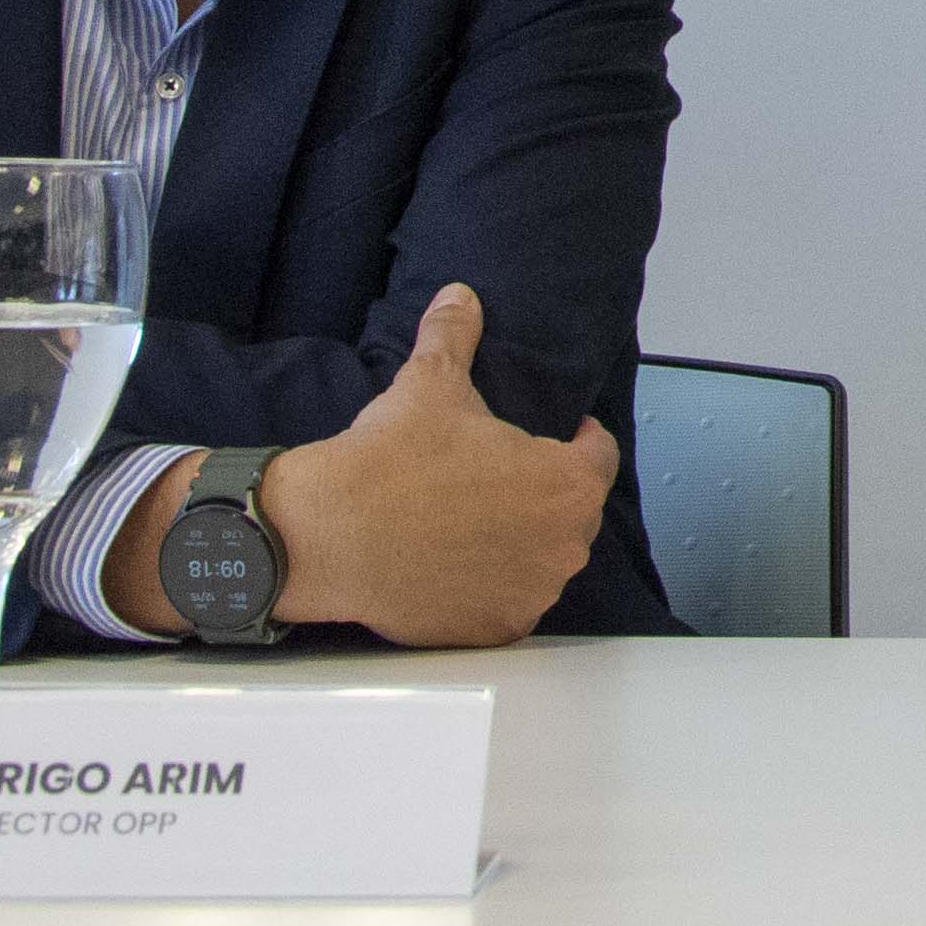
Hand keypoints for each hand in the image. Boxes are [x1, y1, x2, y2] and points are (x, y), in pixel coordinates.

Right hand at [241, 285, 616, 646]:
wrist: (328, 534)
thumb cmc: (390, 461)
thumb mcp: (429, 384)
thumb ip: (455, 336)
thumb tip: (460, 297)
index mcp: (568, 482)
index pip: (597, 455)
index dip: (578, 440)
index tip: (561, 435)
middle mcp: (565, 543)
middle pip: (572, 511)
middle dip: (544, 492)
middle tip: (499, 479)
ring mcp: (533, 592)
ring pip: (543, 559)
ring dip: (522, 541)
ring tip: (476, 521)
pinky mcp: (496, 629)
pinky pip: (510, 604)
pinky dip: (493, 587)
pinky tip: (460, 566)